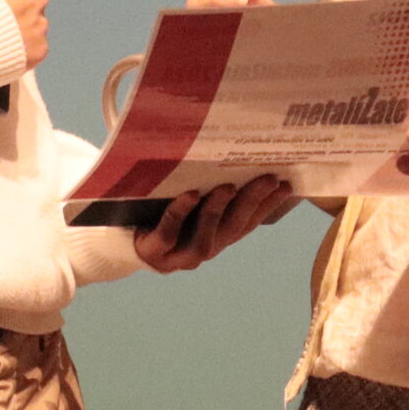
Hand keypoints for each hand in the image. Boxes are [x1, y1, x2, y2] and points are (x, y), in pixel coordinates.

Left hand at [135, 175, 295, 271]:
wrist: (120, 238)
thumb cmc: (160, 213)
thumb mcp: (191, 202)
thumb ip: (212, 189)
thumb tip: (233, 154)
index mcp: (216, 238)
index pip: (248, 222)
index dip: (269, 206)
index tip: (288, 185)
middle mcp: (203, 249)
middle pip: (233, 228)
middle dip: (252, 203)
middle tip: (269, 179)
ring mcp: (179, 256)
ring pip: (206, 238)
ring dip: (218, 211)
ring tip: (228, 187)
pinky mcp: (154, 252)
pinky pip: (169, 233)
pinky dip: (181, 213)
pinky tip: (190, 194)